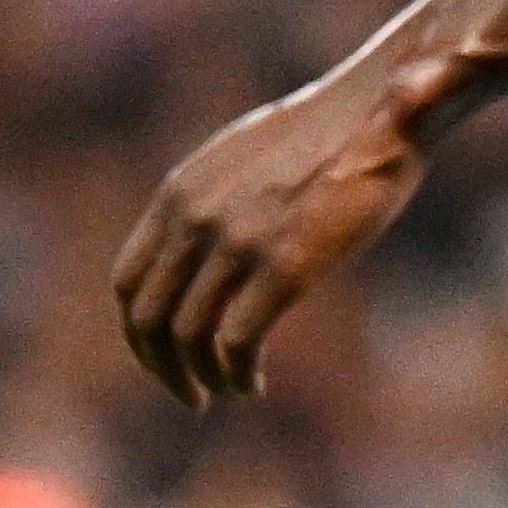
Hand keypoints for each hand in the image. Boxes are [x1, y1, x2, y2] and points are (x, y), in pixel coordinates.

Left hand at [112, 67, 430, 407]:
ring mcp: (240, 242)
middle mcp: (197, 216)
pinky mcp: (286, 266)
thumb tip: (193, 258)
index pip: (128, 281)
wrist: (379, 111)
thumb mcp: (243, 157)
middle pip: (148, 319)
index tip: (162, 358)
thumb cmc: (322, 133)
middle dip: (163, 369)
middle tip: (190, 396)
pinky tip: (254, 384)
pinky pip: (239, 342)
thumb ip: (207, 207)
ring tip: (224, 392)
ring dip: (201, 379)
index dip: (139, 332)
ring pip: (190, 338)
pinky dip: (240, 374)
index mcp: (180, 191)